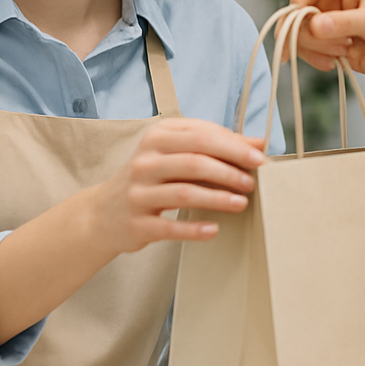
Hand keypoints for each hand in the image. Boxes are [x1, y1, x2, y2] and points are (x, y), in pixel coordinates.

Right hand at [91, 118, 265, 253]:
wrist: (105, 213)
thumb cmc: (151, 178)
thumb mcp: (175, 153)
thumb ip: (214, 145)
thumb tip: (258, 143)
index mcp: (157, 137)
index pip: (201, 136)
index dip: (234, 146)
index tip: (259, 156)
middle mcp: (144, 162)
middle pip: (194, 161)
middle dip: (229, 171)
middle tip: (252, 181)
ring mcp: (138, 193)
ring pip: (184, 193)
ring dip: (218, 198)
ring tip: (241, 203)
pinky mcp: (136, 223)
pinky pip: (169, 227)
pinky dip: (194, 229)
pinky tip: (214, 229)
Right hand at [289, 0, 364, 105]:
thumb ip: (347, 22)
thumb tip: (315, 25)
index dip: (299, 6)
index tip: (299, 27)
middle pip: (299, 12)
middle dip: (309, 33)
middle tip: (333, 48)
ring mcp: (331, 21)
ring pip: (300, 32)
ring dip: (314, 48)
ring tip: (340, 54)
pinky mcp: (330, 42)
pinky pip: (307, 49)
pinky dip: (315, 58)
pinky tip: (334, 63)